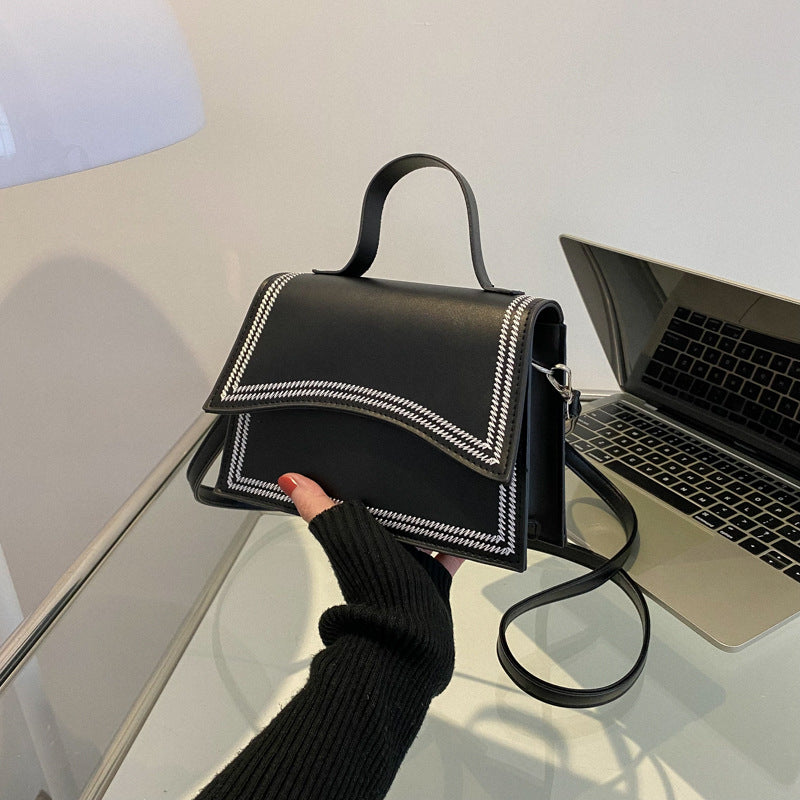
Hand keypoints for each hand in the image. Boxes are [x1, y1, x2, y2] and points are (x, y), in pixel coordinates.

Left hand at [277, 473, 463, 576]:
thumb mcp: (343, 534)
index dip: (365, 487)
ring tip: (438, 494)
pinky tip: (463, 528)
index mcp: (360, 539)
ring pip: (420, 535)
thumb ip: (318, 506)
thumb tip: (288, 480)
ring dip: (427, 520)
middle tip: (413, 474)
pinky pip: (448, 554)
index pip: (360, 506)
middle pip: (392, 519)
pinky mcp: (433, 578)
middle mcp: (383, 552)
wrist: (408, 634)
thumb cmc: (374, 585)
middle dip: (401, 501)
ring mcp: (408, 567)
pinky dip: (455, 543)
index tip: (374, 464)